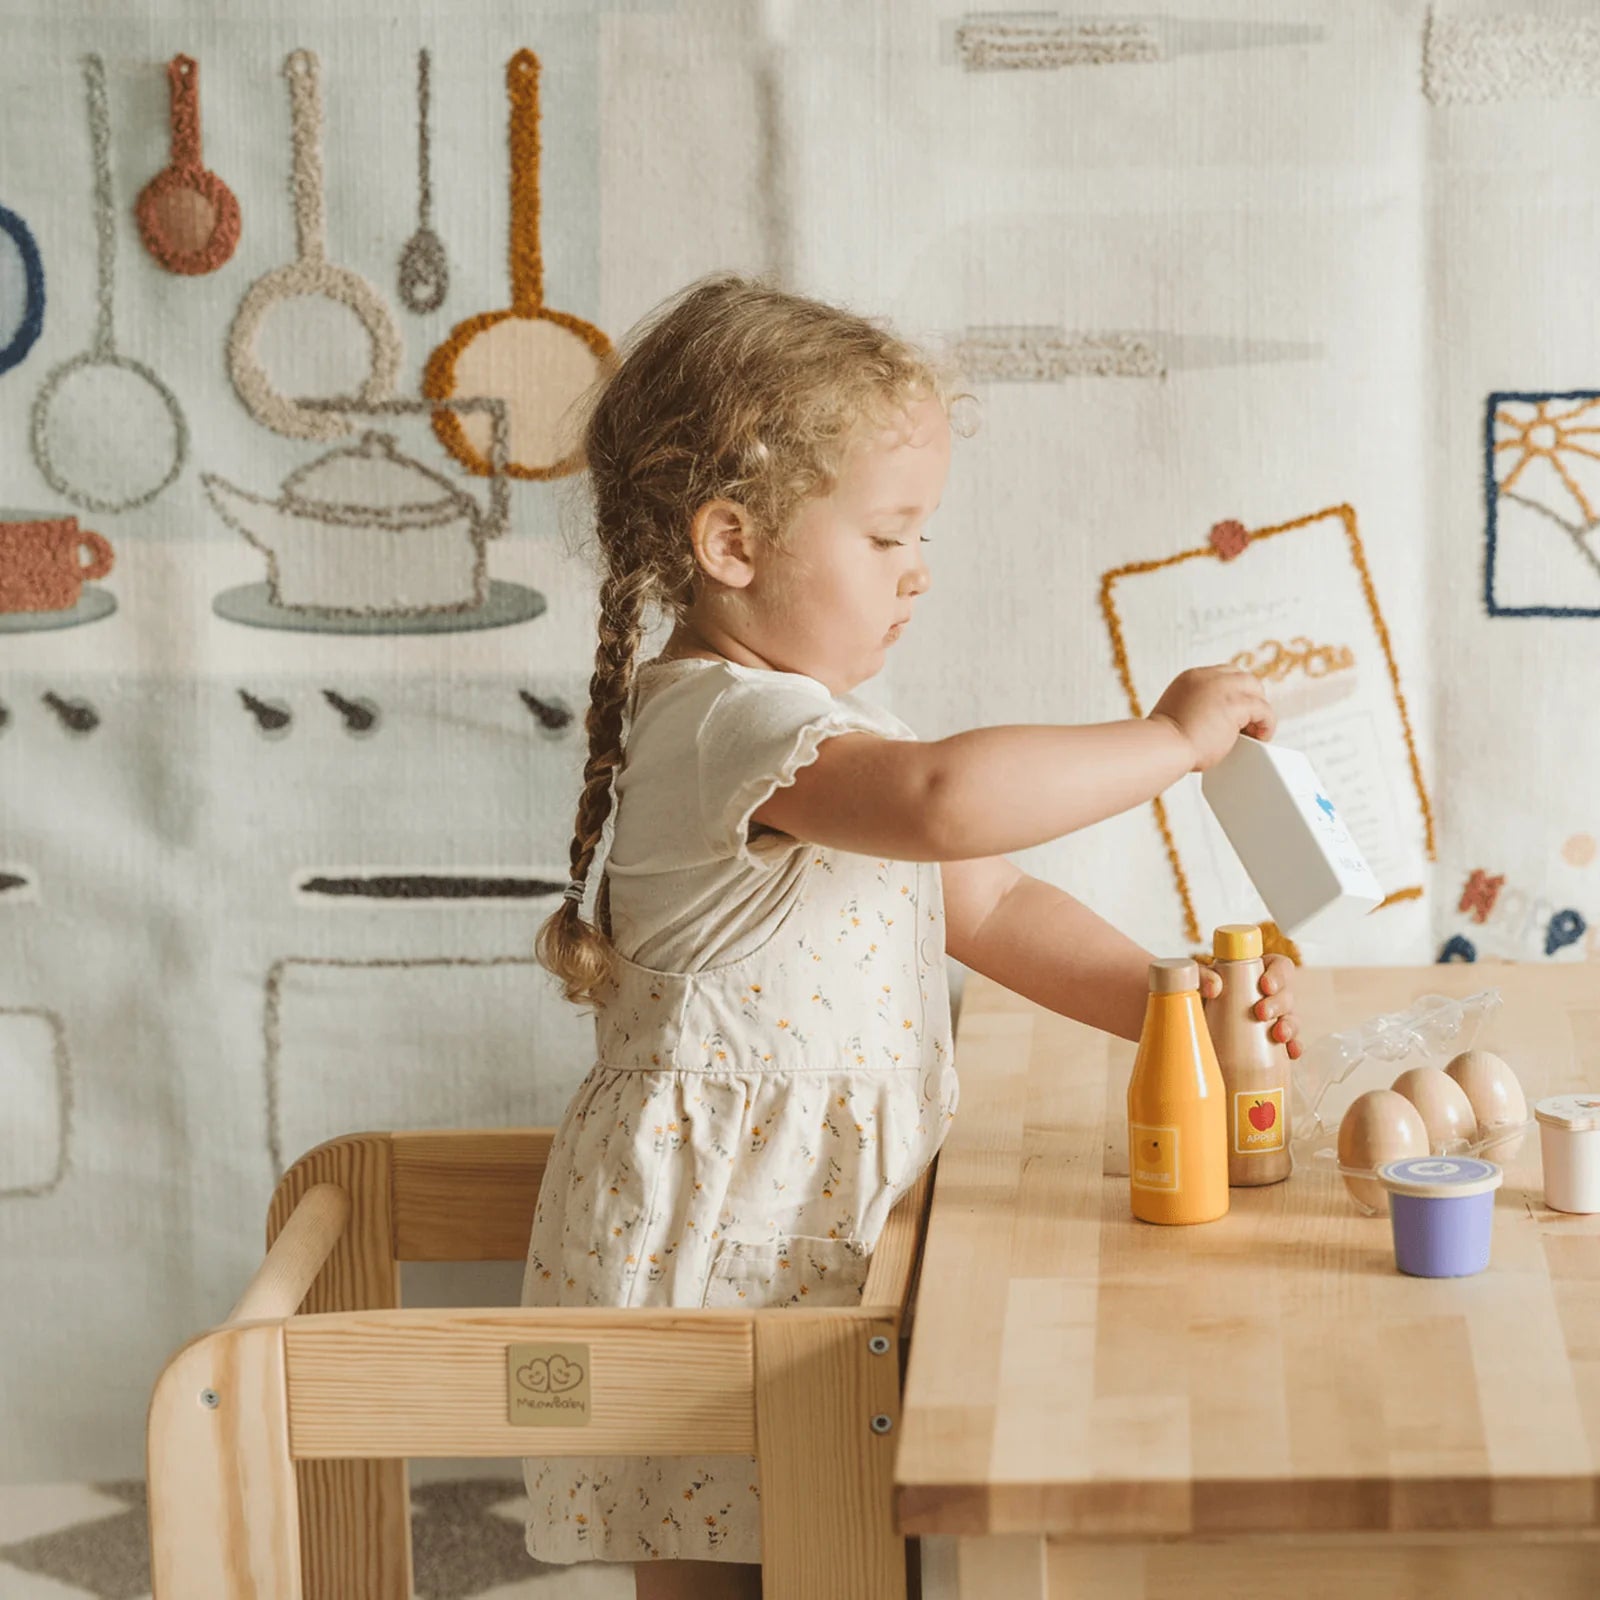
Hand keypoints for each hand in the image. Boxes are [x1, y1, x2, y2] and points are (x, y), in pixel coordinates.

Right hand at [1147, 665, 1275, 772]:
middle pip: (1243, 678)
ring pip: (1256, 690)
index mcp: (1190, 678)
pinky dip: (1266, 724)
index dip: (1233, 694)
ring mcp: (1222, 688)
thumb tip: (1214, 725)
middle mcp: (1207, 677)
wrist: (1162, 747)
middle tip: (1247, 724)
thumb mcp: (1178, 716)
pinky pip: (1264, 709)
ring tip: (1255, 733)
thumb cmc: (1165, 743)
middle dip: (1249, 699)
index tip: (1235, 714)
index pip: (1223, 675)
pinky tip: (1260, 738)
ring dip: (1259, 710)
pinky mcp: (1235, 704)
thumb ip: (1196, 711)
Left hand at [1199, 952, 1302, 1059]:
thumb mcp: (1196, 982)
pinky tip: (1291, 1053)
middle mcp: (1268, 995)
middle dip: (1278, 1003)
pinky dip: (1294, 1047)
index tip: (1265, 985)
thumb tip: (1215, 987)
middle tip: (1261, 1013)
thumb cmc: (1199, 998)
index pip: (1280, 966)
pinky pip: (1292, 1044)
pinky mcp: (1274, 1042)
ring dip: (1289, 1026)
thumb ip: (1201, 976)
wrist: (1193, 1029)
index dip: (1278, 974)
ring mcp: (1274, 1019)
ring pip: (1292, 1018)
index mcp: (1256, 973)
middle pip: (1287, 994)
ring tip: (1278, 1035)